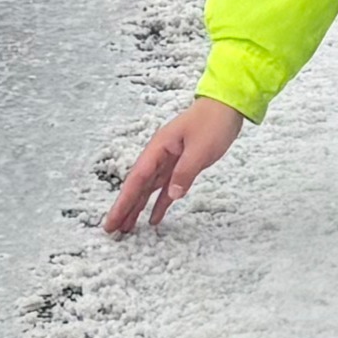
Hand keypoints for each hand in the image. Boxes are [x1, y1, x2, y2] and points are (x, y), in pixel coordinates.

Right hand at [104, 96, 246, 234]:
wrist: (225, 107)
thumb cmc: (212, 123)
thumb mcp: (200, 148)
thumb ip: (185, 172)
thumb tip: (172, 195)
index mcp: (158, 148)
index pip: (137, 179)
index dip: (123, 201)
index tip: (112, 220)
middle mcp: (158, 156)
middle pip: (137, 186)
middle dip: (124, 208)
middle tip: (111, 230)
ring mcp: (168, 161)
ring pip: (148, 189)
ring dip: (137, 208)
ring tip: (126, 228)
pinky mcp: (180, 166)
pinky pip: (165, 188)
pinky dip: (159, 203)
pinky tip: (154, 219)